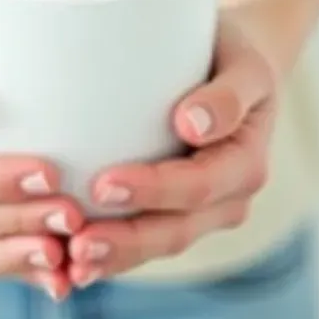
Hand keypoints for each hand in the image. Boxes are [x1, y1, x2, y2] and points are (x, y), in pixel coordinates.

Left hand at [65, 14, 277, 285]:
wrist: (233, 68)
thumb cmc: (230, 55)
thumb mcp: (244, 65)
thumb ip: (228, 95)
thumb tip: (193, 124)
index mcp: (246, 162)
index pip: (198, 185)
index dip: (153, 191)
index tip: (104, 184)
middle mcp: (229, 198)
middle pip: (177, 229)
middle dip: (127, 240)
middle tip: (78, 241)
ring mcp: (204, 213)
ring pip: (159, 244)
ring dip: (116, 257)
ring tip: (71, 260)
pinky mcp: (176, 213)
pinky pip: (146, 240)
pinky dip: (113, 255)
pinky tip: (74, 263)